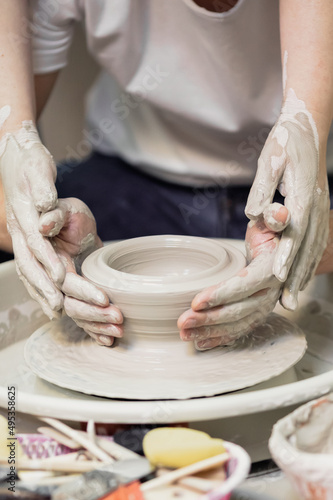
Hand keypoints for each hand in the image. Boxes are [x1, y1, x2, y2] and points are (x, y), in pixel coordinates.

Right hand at [0, 122, 64, 317]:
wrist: (17, 158)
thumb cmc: (30, 164)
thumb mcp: (38, 170)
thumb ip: (43, 191)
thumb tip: (44, 215)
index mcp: (22, 214)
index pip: (35, 242)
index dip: (48, 260)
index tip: (62, 276)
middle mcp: (18, 231)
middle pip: (29, 264)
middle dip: (45, 287)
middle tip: (60, 306)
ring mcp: (19, 239)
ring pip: (28, 271)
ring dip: (41, 293)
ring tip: (56, 312)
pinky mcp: (25, 243)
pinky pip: (30, 270)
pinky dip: (39, 288)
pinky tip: (50, 302)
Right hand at [39, 198, 122, 345]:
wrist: (67, 223)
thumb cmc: (67, 214)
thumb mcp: (64, 209)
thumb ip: (55, 215)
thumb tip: (43, 225)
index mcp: (45, 258)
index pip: (63, 279)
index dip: (82, 289)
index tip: (103, 297)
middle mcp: (50, 278)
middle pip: (69, 302)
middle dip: (93, 311)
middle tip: (117, 316)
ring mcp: (60, 289)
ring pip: (74, 312)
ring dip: (95, 324)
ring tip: (118, 330)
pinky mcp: (71, 294)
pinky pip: (79, 315)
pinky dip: (92, 329)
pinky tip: (106, 340)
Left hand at [178, 203, 288, 350]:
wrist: (283, 251)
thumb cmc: (271, 234)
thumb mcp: (271, 222)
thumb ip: (272, 218)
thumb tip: (278, 213)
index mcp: (272, 269)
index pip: (245, 284)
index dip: (221, 294)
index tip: (196, 301)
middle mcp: (271, 292)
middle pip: (239, 310)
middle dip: (209, 318)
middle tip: (183, 322)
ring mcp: (265, 306)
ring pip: (237, 324)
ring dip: (210, 331)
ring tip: (185, 334)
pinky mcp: (258, 314)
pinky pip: (239, 330)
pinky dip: (219, 339)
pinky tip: (200, 343)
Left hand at [245, 93, 329, 309]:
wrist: (307, 125)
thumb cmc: (284, 141)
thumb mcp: (271, 158)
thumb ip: (263, 187)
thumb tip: (255, 213)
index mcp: (302, 191)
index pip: (295, 228)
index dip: (286, 253)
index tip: (277, 274)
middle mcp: (315, 204)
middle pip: (307, 245)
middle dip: (296, 274)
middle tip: (287, 301)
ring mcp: (321, 208)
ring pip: (314, 247)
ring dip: (304, 273)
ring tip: (294, 297)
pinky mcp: (319, 210)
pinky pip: (316, 241)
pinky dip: (310, 261)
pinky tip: (303, 275)